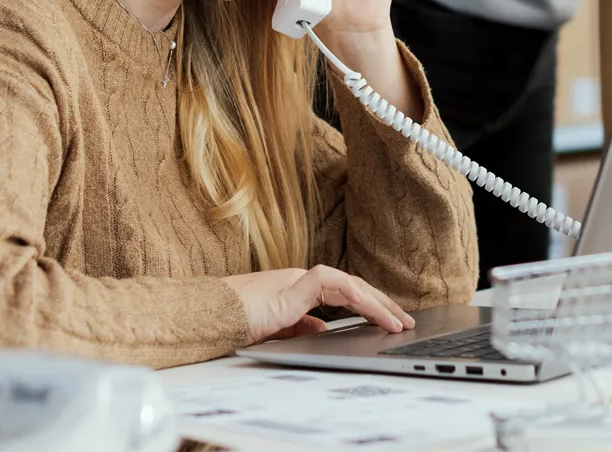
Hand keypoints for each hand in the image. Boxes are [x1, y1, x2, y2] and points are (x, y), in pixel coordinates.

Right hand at [223, 265, 415, 343]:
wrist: (206, 318)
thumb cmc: (233, 324)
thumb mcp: (274, 330)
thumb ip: (299, 327)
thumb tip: (324, 330)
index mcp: (297, 290)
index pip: (343, 292)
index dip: (369, 305)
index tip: (389, 320)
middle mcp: (300, 280)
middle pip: (352, 286)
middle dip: (382, 304)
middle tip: (405, 321)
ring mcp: (295, 281)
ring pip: (348, 283)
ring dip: (375, 302)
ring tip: (397, 321)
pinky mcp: (289, 288)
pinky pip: (328, 283)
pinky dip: (351, 293)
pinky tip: (368, 306)